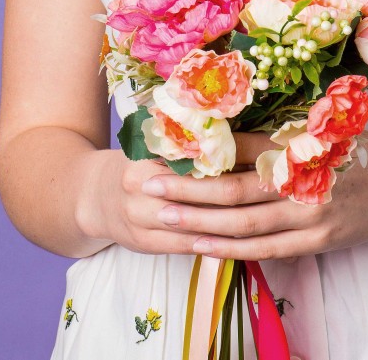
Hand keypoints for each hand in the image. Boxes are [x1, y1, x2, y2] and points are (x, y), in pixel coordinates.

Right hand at [72, 134, 281, 255]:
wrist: (91, 196)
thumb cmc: (135, 161)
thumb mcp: (155, 140)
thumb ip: (188, 135)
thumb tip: (238, 123)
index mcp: (147, 151)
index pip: (198, 153)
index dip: (234, 152)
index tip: (267, 150)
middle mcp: (141, 184)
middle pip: (200, 189)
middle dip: (240, 188)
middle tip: (275, 185)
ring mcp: (140, 217)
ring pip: (197, 221)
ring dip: (234, 218)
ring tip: (267, 212)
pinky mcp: (145, 242)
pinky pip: (187, 245)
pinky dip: (215, 241)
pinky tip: (241, 238)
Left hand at [138, 129, 367, 260]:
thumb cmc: (352, 146)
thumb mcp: (310, 132)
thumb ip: (264, 140)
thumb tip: (215, 140)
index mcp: (296, 148)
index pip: (237, 155)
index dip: (199, 158)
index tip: (162, 155)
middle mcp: (300, 182)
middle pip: (233, 192)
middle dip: (186, 192)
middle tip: (146, 188)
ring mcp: (310, 217)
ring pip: (245, 226)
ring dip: (201, 224)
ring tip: (164, 219)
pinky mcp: (318, 241)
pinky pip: (268, 250)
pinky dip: (233, 250)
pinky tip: (205, 246)